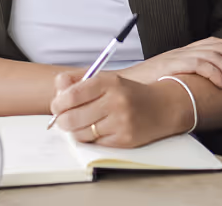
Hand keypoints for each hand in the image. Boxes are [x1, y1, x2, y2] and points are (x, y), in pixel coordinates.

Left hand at [50, 71, 187, 147]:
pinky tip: (97, 130)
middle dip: (63, 120)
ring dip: (76, 131)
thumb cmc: (130, 93)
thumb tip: (57, 90)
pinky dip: (91, 138)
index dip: (59, 103)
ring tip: (82, 123)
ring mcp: (121, 122)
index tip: (57, 105)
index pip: (73, 95)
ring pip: (81, 133)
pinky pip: (95, 143)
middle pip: (72, 118)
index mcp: (110, 82)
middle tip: (63, 119)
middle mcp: (116, 101)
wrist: (163, 106)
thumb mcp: (107, 79)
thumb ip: (79, 81)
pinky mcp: (125, 139)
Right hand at [119, 37, 221, 93]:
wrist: (127, 85)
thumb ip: (191, 75)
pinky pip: (200, 65)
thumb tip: (212, 84)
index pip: (218, 42)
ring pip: (215, 57)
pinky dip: (215, 74)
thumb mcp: (174, 76)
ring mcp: (180, 56)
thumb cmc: (151, 84)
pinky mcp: (173, 65)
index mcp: (188, 50)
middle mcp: (186, 50)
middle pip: (221, 48)